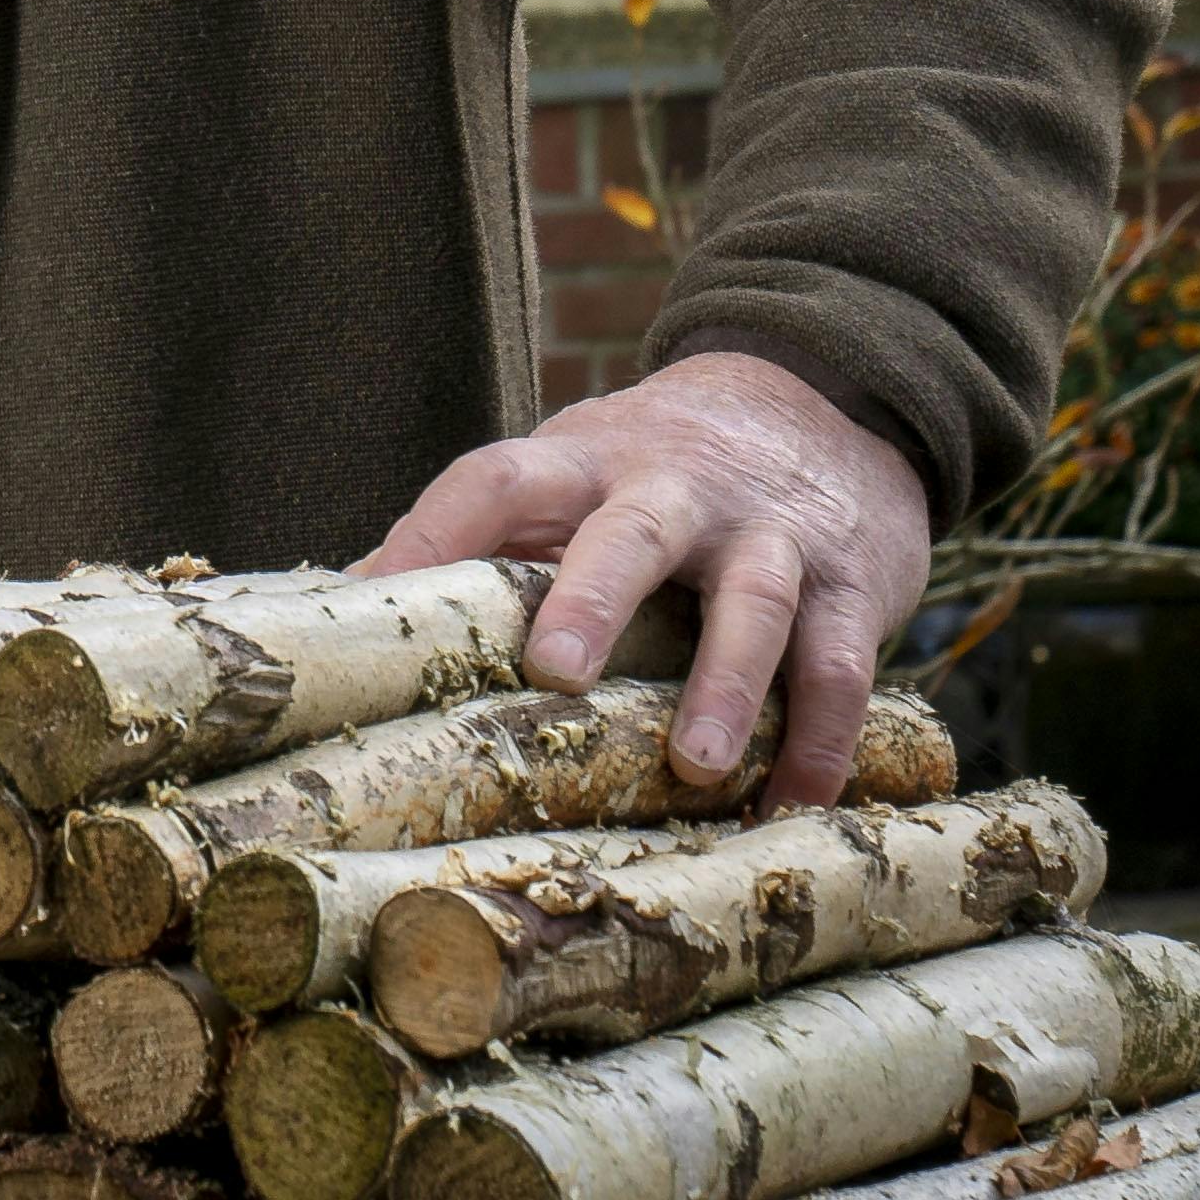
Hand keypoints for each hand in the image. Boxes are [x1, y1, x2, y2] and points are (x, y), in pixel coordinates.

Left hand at [365, 348, 933, 803]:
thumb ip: (490, 536)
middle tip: (556, 671)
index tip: (373, 597)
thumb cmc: (662, 470)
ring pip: (753, 599)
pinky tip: (797, 805)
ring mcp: (769, 533)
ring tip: (697, 764)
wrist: (828, 395)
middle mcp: (677, 489)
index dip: (434, 530)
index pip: (497, 479)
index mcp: (587, 462)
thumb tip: (349, 613)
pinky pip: (844, 662)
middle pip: (634, 530)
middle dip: (596, 597)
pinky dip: (825, 738)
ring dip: (727, 683)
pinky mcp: (849, 581)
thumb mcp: (577, 473)